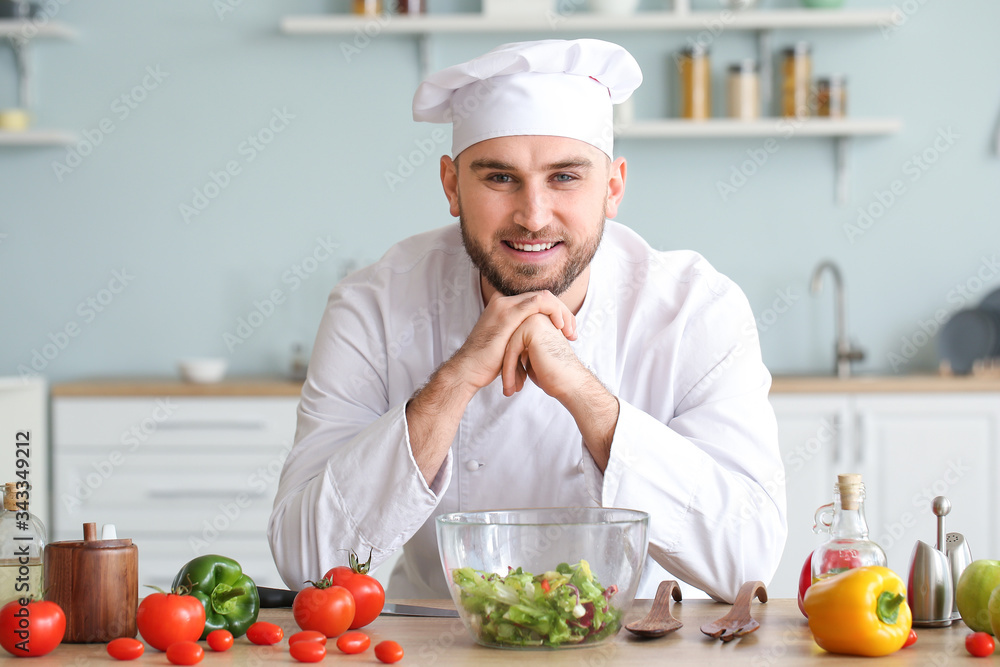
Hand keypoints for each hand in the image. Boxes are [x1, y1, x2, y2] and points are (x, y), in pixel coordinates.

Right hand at [448, 291, 576, 393]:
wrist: (468, 370)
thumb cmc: (487, 364)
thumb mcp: (508, 346)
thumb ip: (522, 339)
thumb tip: (537, 347)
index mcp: (504, 307)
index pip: (538, 302)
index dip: (556, 313)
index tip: (567, 332)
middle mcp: (504, 301)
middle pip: (543, 297)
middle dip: (563, 313)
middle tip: (573, 332)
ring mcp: (505, 305)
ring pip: (544, 297)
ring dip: (562, 312)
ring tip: (570, 331)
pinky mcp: (508, 313)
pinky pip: (538, 302)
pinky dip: (554, 311)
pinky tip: (560, 326)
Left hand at [500, 313, 586, 398]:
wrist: (571, 383)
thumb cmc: (553, 375)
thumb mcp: (531, 359)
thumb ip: (520, 350)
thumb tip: (501, 352)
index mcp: (538, 322)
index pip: (512, 342)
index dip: (510, 363)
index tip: (509, 384)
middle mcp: (537, 316)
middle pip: (508, 343)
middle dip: (507, 367)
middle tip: (507, 389)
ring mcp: (534, 319)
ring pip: (508, 347)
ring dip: (507, 371)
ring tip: (508, 391)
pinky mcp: (532, 328)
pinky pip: (511, 350)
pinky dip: (509, 371)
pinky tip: (510, 387)